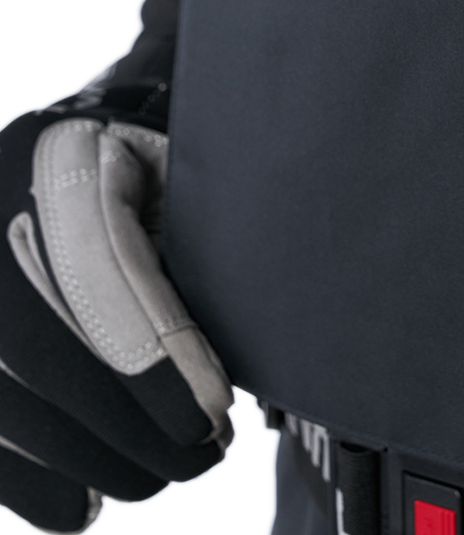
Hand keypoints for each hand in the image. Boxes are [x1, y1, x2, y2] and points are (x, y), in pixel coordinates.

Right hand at [0, 111, 232, 531]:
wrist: (79, 155)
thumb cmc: (153, 169)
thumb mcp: (185, 172)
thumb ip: (206, 231)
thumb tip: (247, 336)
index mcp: (62, 158)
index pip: (99, 264)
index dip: (152, 349)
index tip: (210, 413)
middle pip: (37, 343)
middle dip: (125, 420)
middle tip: (201, 454)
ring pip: (5, 394)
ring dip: (87, 456)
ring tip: (160, 474)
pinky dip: (28, 475)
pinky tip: (83, 502)